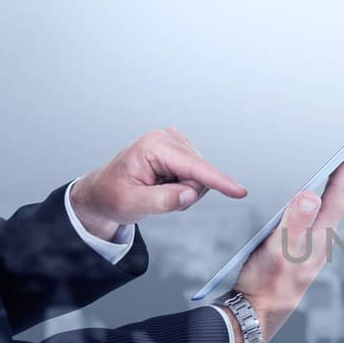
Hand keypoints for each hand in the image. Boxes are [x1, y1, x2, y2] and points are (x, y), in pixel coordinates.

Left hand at [70, 128, 248, 240]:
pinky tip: (165, 186)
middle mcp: (167, 139)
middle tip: (158, 197)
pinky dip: (184, 187)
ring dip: (184, 191)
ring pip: (200, 177)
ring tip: (159, 192)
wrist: (104, 192)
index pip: (194, 167)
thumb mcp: (131, 204)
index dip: (218, 181)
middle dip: (186, 193)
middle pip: (199, 174)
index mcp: (154, 146)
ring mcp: (176, 143)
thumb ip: (161, 200)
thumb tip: (188, 194)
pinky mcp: (181, 151)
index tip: (239, 191)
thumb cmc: (112, 195)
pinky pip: (197, 176)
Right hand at [233, 147, 343, 341]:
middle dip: (343, 174)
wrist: (257, 315)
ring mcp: (311, 248)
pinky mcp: (299, 253)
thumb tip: (310, 195)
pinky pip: (312, 220)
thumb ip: (294, 222)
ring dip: (331, 188)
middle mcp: (320, 240)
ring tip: (335, 169)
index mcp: (319, 236)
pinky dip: (315, 204)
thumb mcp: (278, 250)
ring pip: (325, 210)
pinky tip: (308, 202)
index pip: (337, 194)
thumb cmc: (266, 283)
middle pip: (335, 199)